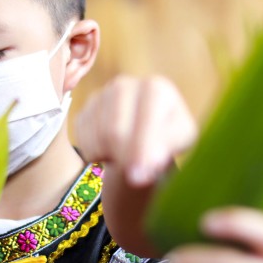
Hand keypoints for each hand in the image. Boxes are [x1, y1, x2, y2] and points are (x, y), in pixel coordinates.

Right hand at [73, 75, 195, 186]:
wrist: (147, 130)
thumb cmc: (169, 134)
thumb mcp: (180, 140)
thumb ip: (164, 152)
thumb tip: (139, 173)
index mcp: (155, 88)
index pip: (143, 120)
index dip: (141, 151)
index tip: (140, 177)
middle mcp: (124, 85)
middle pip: (114, 132)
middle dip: (124, 158)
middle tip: (135, 173)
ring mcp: (100, 95)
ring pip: (97, 139)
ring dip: (111, 158)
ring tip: (127, 157)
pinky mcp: (84, 110)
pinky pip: (83, 141)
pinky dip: (96, 155)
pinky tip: (112, 152)